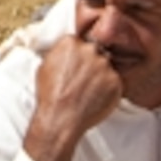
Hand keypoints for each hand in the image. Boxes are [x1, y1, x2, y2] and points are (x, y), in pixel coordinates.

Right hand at [23, 36, 125, 160]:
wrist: (60, 118)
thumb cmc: (50, 96)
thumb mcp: (44, 67)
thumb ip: (59, 54)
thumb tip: (66, 52)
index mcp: (70, 42)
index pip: (80, 42)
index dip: (78, 56)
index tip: (76, 66)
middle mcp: (89, 49)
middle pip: (95, 51)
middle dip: (91, 63)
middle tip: (84, 80)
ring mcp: (104, 65)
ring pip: (106, 66)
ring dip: (101, 76)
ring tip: (88, 92)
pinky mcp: (115, 80)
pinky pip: (114, 81)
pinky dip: (108, 89)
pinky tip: (96, 98)